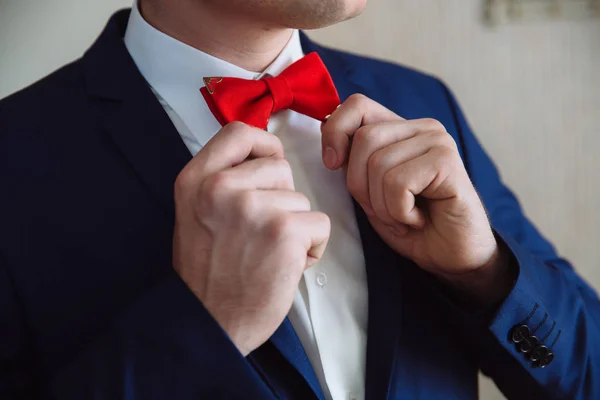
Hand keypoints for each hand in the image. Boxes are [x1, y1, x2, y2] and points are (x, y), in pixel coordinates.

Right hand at [173, 122, 330, 355]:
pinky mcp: (284, 231)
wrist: (209, 323)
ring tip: (270, 253)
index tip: (269, 164)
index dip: (264, 145)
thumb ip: (223, 181)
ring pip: (301, 199)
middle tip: (261, 232)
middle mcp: (220, 187)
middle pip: (280, 167)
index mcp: (196, 180)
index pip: (239, 133)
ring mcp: (253, 207)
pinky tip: (287, 265)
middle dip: (281, 198)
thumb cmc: (209, 273)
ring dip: (296, 227)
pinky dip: (312, 247)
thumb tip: (267, 156)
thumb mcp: (196, 214)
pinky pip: (319, 224)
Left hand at [321, 95, 508, 303]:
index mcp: (400, 129)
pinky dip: (399, 211)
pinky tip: (418, 218)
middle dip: (361, 185)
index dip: (335, 132)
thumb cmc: (409, 224)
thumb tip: (329, 144)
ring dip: (382, 205)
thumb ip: (352, 162)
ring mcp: (437, 142)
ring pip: (379, 164)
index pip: (357, 105)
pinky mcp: (447, 162)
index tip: (331, 164)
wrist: (450, 257)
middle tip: (385, 208)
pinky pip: (398, 183)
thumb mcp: (369, 190)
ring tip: (404, 215)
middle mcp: (421, 128)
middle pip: (364, 138)